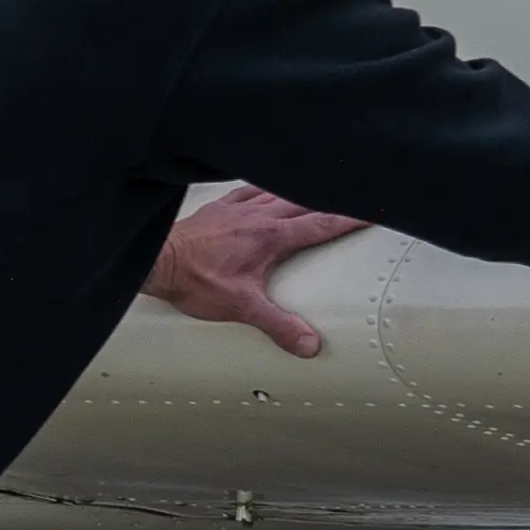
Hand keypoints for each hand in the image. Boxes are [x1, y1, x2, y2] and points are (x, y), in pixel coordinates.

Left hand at [146, 185, 373, 357]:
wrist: (156, 261)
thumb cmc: (193, 280)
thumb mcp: (241, 308)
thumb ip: (278, 325)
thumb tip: (309, 343)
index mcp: (270, 236)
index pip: (321, 223)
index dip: (350, 216)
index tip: (373, 209)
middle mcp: (257, 215)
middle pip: (306, 201)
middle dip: (333, 198)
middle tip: (353, 193)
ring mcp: (237, 208)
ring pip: (280, 191)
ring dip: (303, 189)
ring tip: (319, 187)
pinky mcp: (219, 208)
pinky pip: (249, 188)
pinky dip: (266, 185)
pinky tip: (268, 186)